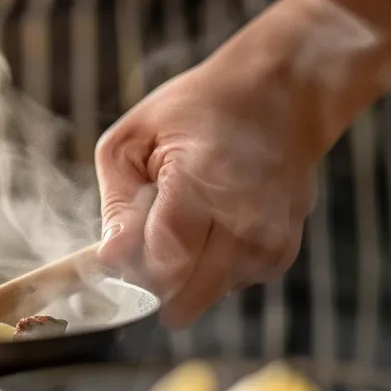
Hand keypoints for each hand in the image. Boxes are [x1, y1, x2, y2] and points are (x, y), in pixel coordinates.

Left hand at [94, 37, 319, 325]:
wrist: (279, 96)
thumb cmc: (197, 111)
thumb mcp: (133, 140)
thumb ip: (117, 204)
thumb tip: (110, 260)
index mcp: (204, 182)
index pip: (159, 261)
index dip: (129, 261)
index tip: (120, 242)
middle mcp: (246, 221)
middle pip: (180, 291)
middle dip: (150, 273)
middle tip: (148, 228)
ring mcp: (269, 243)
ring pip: (198, 295)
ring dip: (180, 270)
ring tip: (184, 216)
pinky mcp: (279, 258)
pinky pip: (222, 286)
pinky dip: (206, 266)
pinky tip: (209, 225)